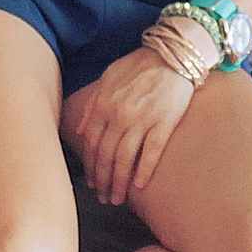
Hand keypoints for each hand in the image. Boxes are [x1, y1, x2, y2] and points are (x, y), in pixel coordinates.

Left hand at [68, 46, 195, 205]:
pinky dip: (144, 171)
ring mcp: (142, 119)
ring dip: (119, 182)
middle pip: (106, 155)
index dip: (90, 166)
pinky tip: (139, 187)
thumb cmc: (139, 65)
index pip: (91, 143)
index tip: (91, 181)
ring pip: (125, 159)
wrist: (172, 53)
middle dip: (102, 180)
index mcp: (104, 103)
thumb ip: (92, 103)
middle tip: (103, 197)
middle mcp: (119, 114)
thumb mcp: (108, 77)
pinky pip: (151, 153)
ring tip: (117, 198)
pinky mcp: (164, 123)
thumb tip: (80, 131)